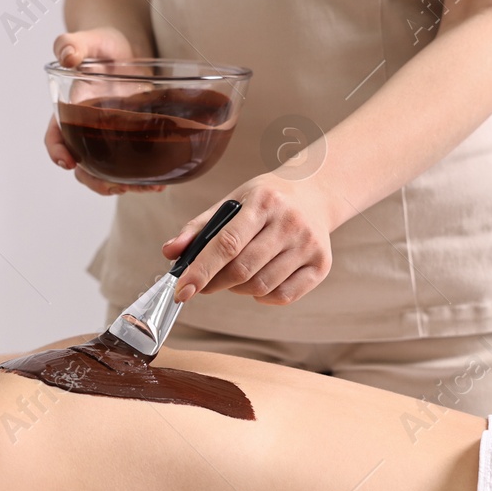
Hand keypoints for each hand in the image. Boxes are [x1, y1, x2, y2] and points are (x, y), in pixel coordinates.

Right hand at [44, 27, 164, 197]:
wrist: (125, 49)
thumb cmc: (102, 43)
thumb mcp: (89, 39)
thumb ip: (72, 44)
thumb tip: (67, 56)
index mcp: (71, 109)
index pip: (55, 135)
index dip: (58, 151)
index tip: (67, 161)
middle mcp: (87, 129)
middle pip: (82, 164)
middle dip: (95, 180)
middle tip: (115, 187)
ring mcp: (108, 136)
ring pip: (107, 170)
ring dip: (121, 184)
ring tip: (143, 188)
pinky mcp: (129, 138)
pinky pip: (130, 164)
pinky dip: (142, 177)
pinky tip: (158, 183)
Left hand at [161, 175, 335, 305]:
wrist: (316, 193)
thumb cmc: (266, 200)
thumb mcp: (233, 201)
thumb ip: (199, 227)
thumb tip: (170, 253)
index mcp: (264, 202)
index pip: (227, 243)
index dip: (201, 270)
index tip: (182, 289)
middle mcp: (290, 222)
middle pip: (243, 270)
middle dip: (215, 283)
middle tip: (203, 283)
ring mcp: (309, 245)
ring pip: (261, 286)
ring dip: (237, 289)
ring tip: (234, 276)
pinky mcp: (321, 264)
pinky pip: (283, 296)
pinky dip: (262, 296)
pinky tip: (258, 281)